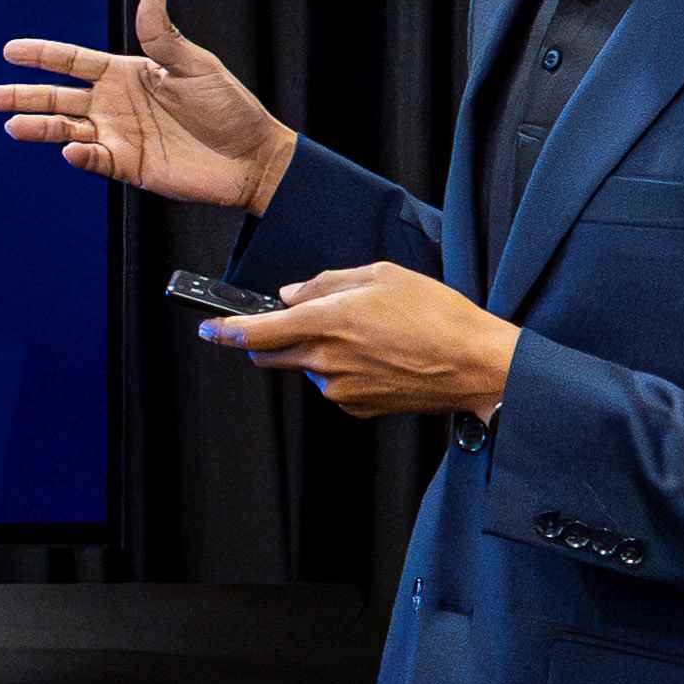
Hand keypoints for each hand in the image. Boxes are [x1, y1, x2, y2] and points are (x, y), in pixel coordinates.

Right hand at [0, 0, 291, 217]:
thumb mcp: (195, 65)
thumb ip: (164, 36)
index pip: (72, 62)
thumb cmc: (228, 106)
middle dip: (17, 95)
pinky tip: (69, 150)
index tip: (9, 51)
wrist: (250, 157)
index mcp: (125, 73)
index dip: (41, 55)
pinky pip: (94, 159)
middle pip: (54, 97)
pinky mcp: (127, 166)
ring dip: (38, 126)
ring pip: (64, 129)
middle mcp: (113, 104)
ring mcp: (117, 135)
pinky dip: (80, 156)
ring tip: (12, 125)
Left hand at [209, 263, 517, 421]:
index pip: (258, 331)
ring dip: (315, 351)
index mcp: (327, 323)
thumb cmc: (436, 314)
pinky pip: (332, 385)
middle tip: (298, 320)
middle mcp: (325, 362)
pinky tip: (377, 356)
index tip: (208, 330)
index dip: (226, 331)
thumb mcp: (381, 275)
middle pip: (270, 355)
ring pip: (305, 368)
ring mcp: (339, 389)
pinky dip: (341, 369)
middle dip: (269, 339)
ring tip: (365, 334)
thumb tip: (292, 295)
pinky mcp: (357, 408)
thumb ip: (328, 282)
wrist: (475, 365)